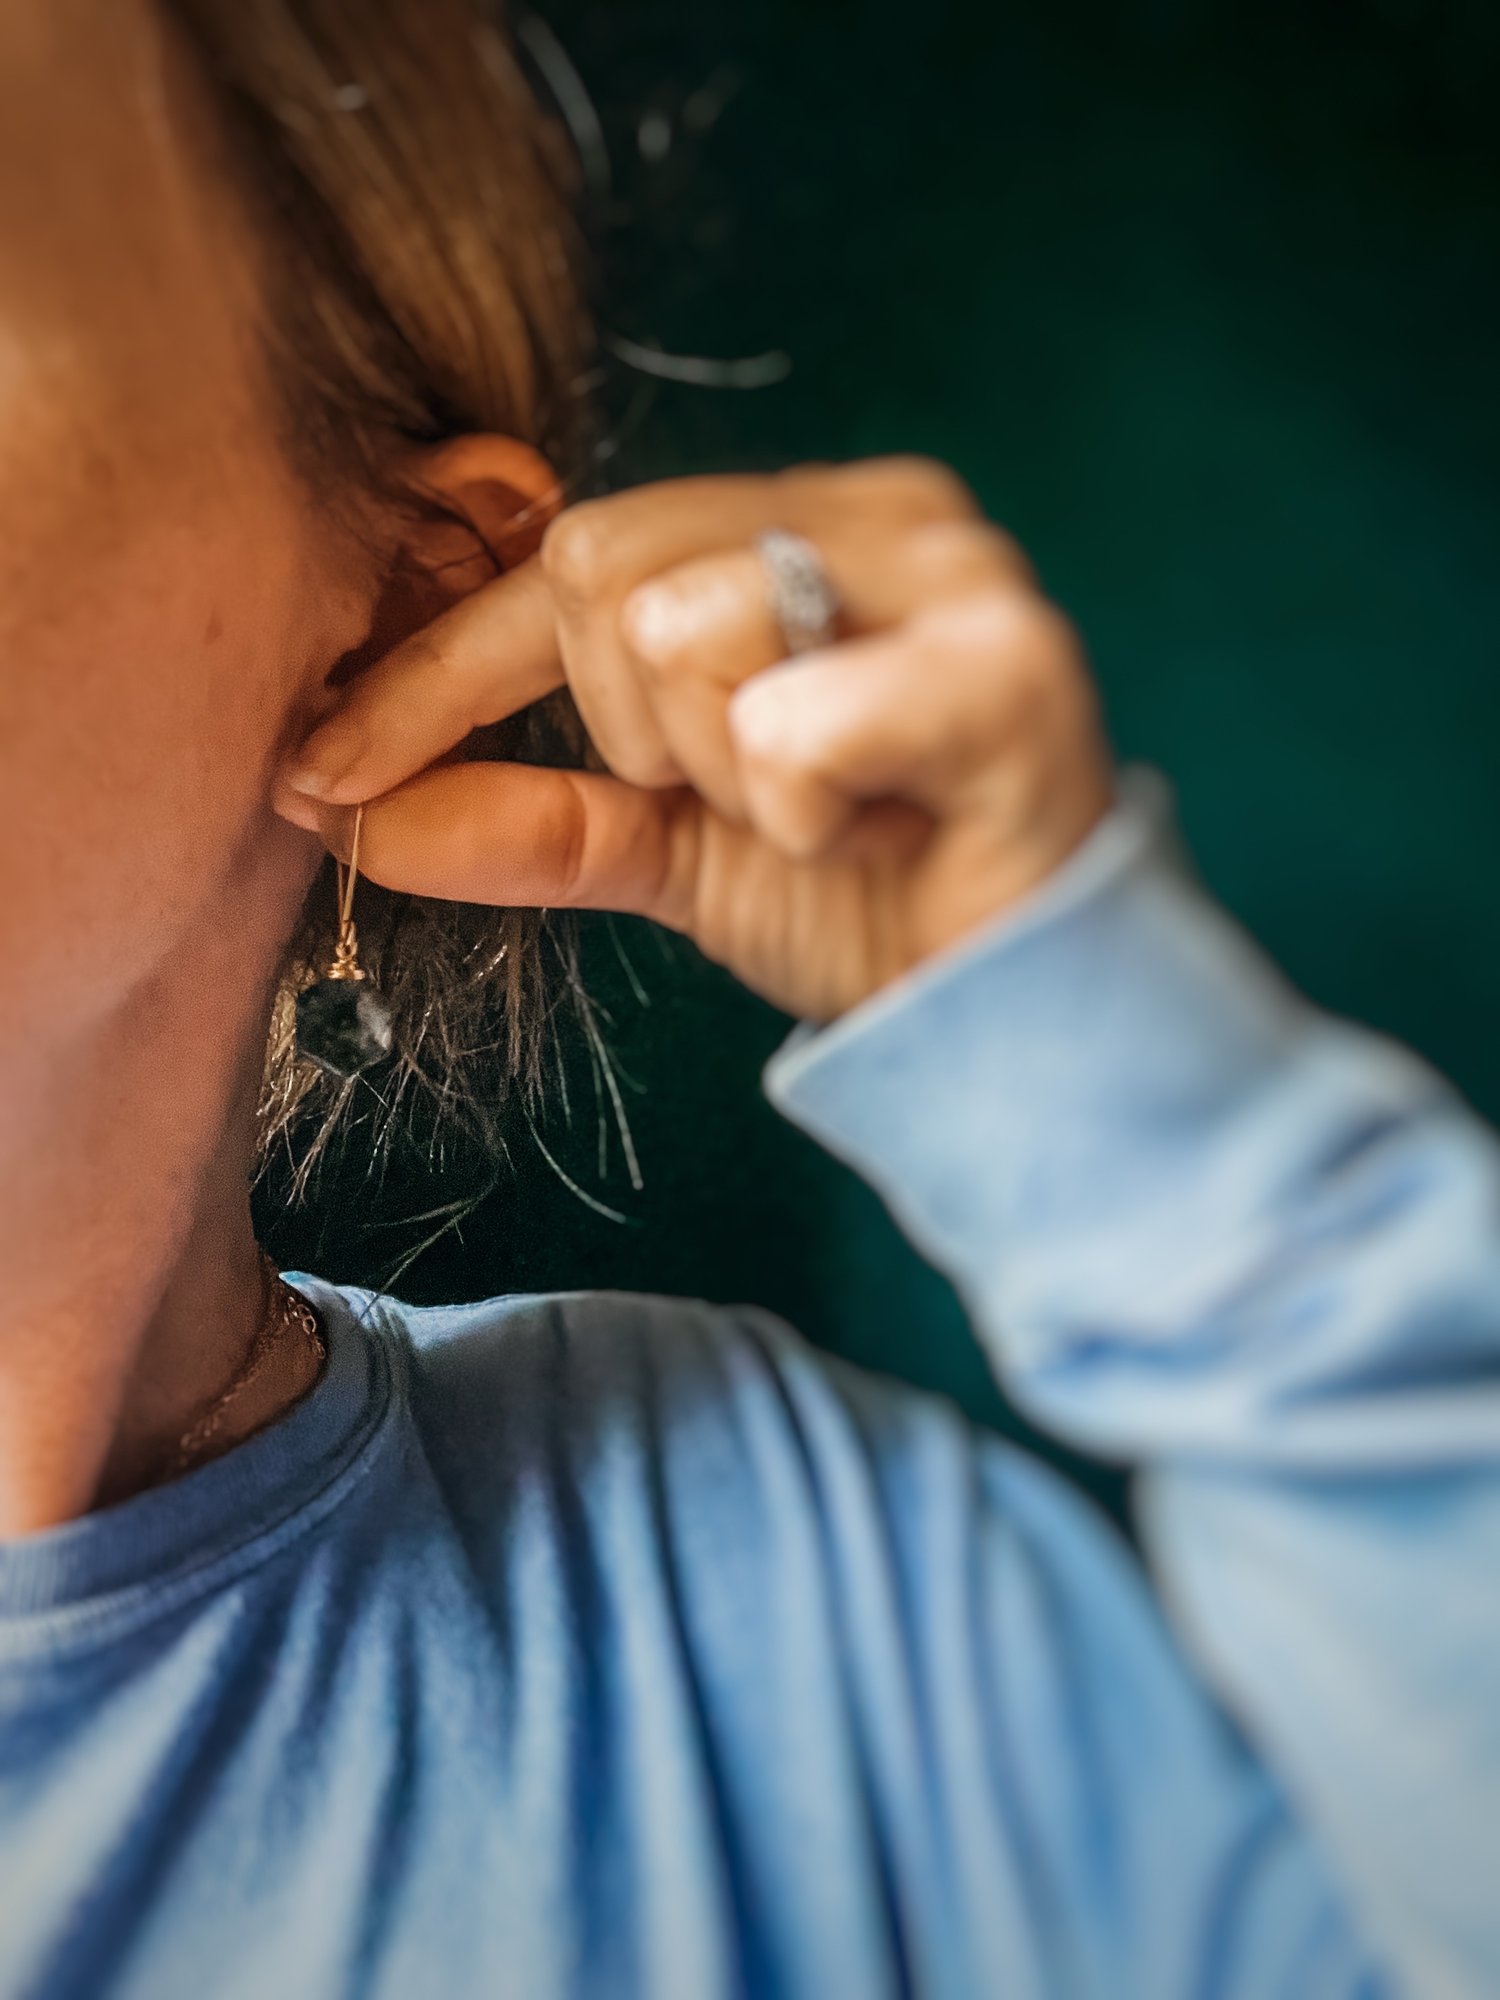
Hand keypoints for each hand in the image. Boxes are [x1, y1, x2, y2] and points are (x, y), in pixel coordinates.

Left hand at [276, 458, 1113, 1021]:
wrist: (1017, 1009)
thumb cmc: (864, 903)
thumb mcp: (671, 849)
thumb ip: (531, 811)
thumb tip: (347, 812)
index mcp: (803, 523)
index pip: (569, 556)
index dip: (432, 671)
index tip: (319, 770)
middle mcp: (882, 512)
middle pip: (603, 569)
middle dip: (632, 732)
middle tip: (743, 797)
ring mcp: (955, 573)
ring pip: (683, 635)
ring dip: (723, 779)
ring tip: (827, 815)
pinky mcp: (1009, 665)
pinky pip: (786, 726)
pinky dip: (799, 816)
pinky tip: (880, 832)